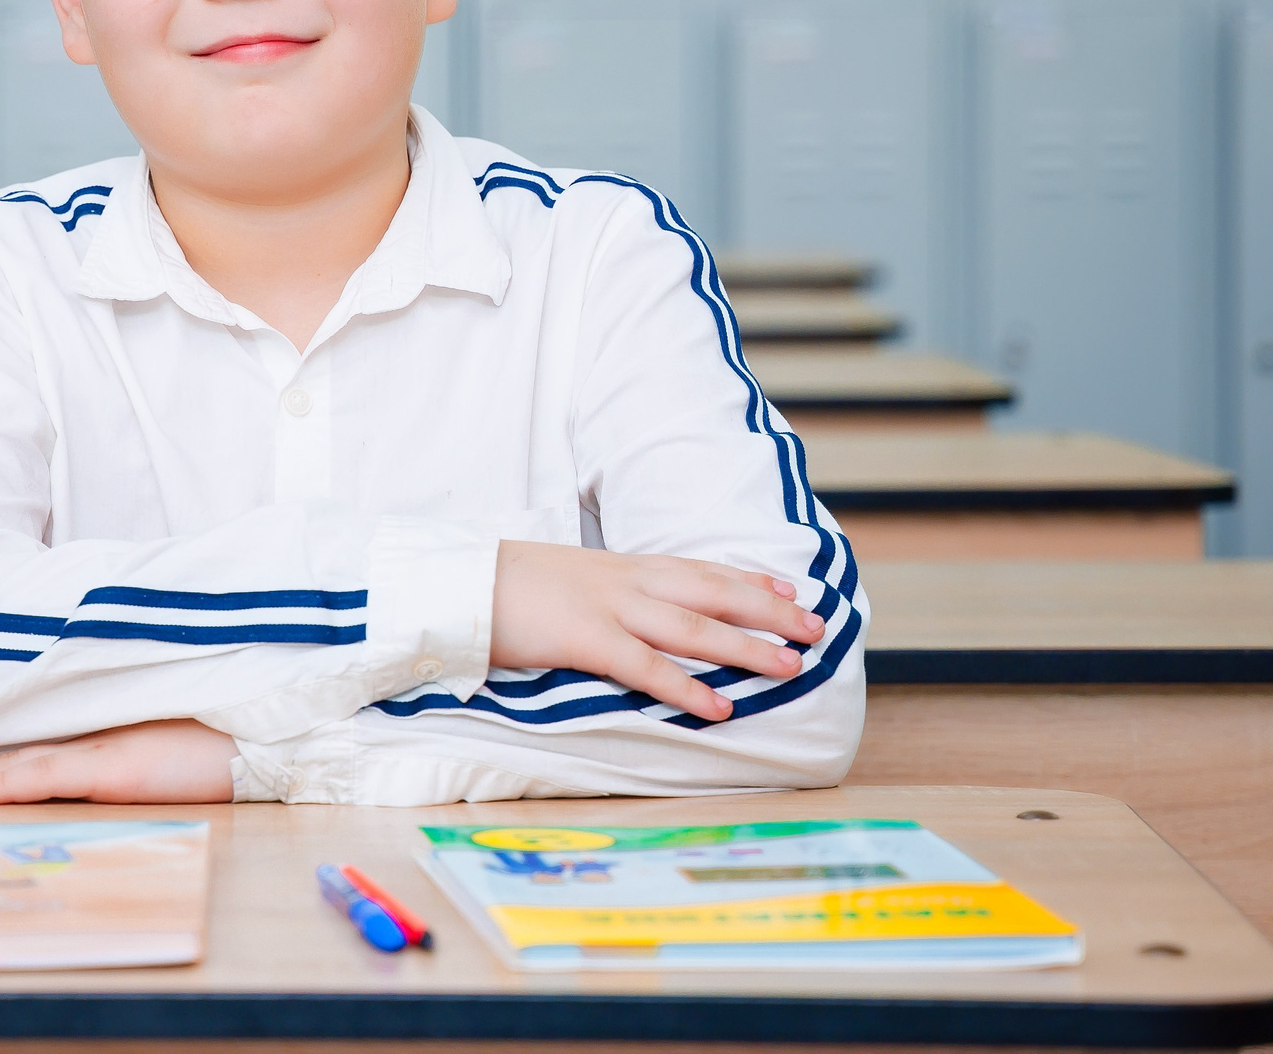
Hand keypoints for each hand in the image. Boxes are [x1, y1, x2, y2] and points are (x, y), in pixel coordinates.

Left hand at [0, 719, 236, 803]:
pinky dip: (6, 781)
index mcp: (93, 732)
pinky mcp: (114, 765)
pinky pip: (49, 775)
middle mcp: (84, 735)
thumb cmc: (221, 729)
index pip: (19, 746)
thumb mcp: (160, 735)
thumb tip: (96, 750)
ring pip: (8, 764)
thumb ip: (124, 738)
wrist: (266, 723)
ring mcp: (96, 747)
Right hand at [488, 541, 824, 721]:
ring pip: (693, 627)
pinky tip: (720, 707)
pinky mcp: (585, 639)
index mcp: (620, 565)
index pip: (699, 567)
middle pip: (712, 592)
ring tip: (791, 667)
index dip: (748, 579)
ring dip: (747, 648)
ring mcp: (607, 607)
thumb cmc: (505, 586)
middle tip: (816, 628)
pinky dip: (687, 687)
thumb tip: (634, 614)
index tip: (790, 588)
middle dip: (769, 610)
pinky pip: (646, 666)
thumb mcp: (566, 578)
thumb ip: (605, 593)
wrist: (456, 580)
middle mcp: (625, 580)